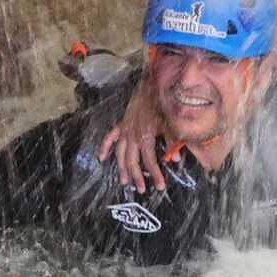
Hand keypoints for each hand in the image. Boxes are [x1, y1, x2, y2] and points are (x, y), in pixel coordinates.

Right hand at [98, 77, 168, 192]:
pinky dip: (105, 148)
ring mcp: (124, 131)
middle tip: (142, 190)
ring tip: (124, 182)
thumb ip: (171, 142)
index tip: (160, 187)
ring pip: (120, 155)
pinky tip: (102, 158)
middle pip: (132, 163)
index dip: (155, 176)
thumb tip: (174, 160)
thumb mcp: (170, 124)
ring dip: (121, 169)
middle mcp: (132, 137)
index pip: (150, 162)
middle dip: (137, 178)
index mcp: (145, 138)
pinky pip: (109, 138)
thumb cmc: (163, 105)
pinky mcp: (120, 125)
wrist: (151, 86)